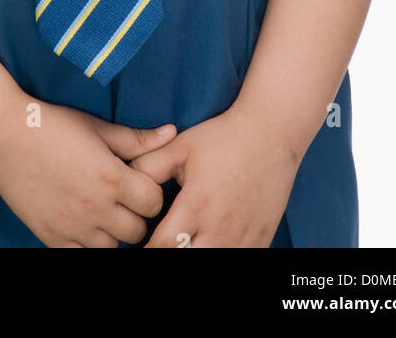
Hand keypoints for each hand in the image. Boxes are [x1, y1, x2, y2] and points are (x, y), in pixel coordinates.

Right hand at [0, 98, 176, 247]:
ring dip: (113, 232)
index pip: (154, 202)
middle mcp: (96, 208)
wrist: (4, 134)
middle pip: (137, 230)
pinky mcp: (52, 237)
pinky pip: (82, 256)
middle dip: (136, 215)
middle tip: (123, 198)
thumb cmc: (52, 124)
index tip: (139, 182)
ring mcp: (73, 227)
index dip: (151, 192)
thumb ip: (135, 138)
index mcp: (111, 177)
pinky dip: (88, 244)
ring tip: (102, 210)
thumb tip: (171, 133)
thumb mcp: (96, 126)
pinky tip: (83, 223)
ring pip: (112, 247)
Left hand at [128, 103, 299, 246]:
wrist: (270, 133)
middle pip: (186, 261)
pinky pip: (238, 261)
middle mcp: (220, 229)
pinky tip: (209, 244)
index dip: (145, 249)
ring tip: (186, 243)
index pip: (161, 247)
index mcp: (196, 206)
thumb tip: (124, 181)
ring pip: (212, 262)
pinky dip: (222, 255)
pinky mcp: (261, 240)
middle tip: (161, 243)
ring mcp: (243, 238)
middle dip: (170, 254)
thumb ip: (148, 165)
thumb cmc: (223, 138)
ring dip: (195, 255)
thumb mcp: (181, 146)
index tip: (139, 243)